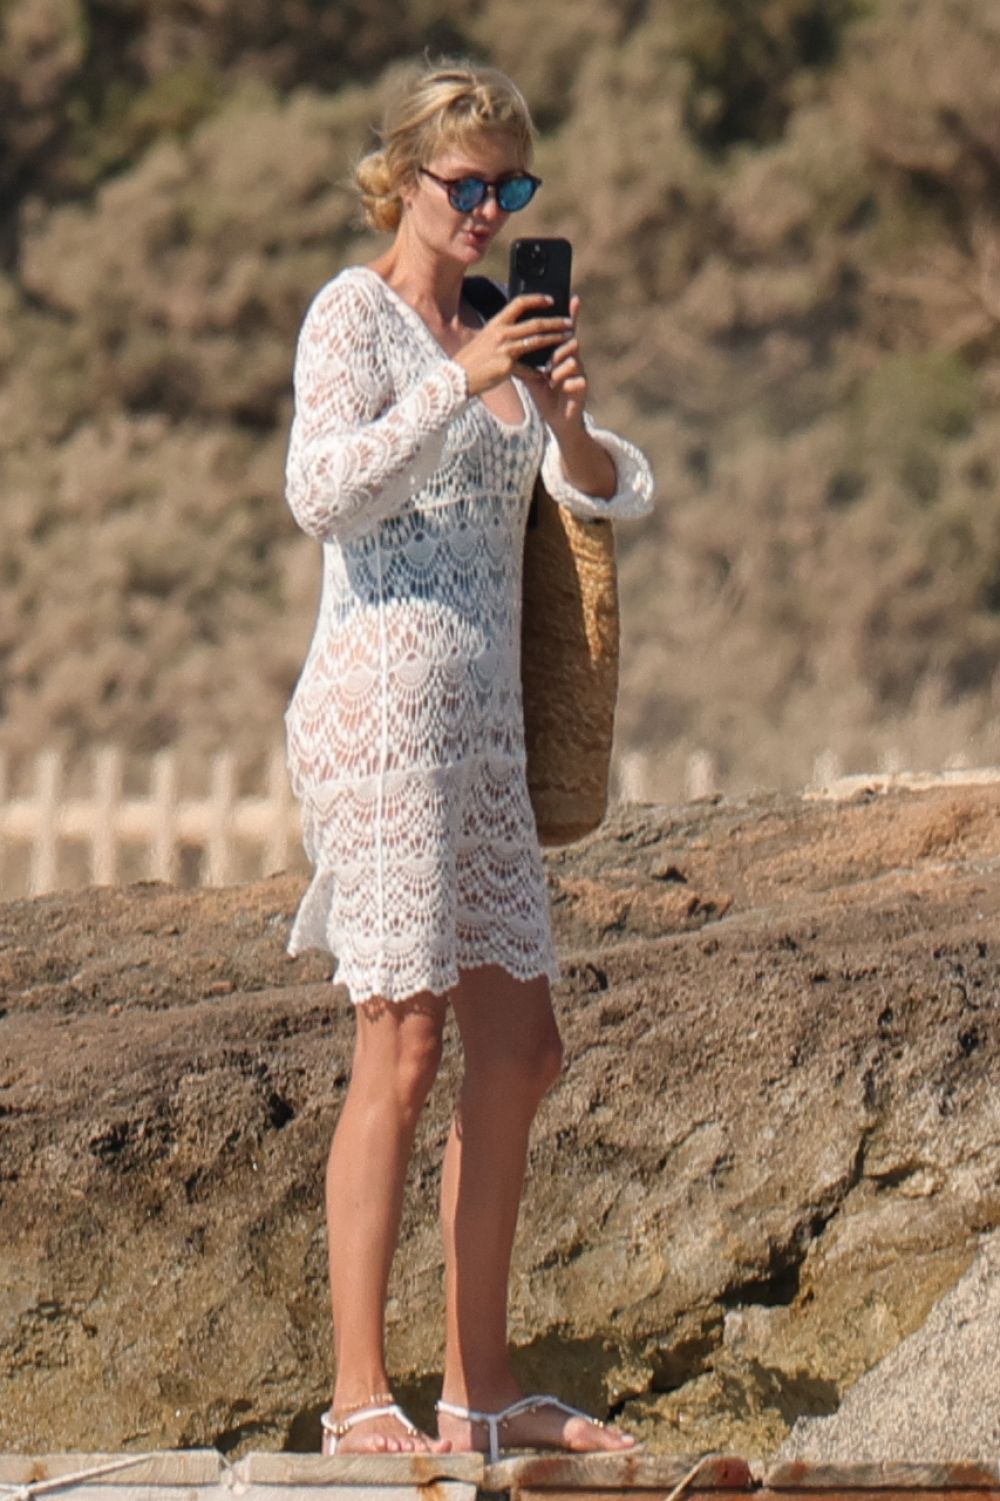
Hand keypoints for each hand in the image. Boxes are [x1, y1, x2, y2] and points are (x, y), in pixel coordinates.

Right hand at [454, 294, 571, 396]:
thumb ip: (502, 331)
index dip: (537, 299)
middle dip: (556, 322)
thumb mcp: (485, 338)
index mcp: (496, 323)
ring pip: (537, 341)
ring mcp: (505, 350)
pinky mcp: (507, 367)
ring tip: (568, 339)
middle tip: (570, 323)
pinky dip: (538, 371)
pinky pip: (529, 368)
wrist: (458, 378)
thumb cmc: (472, 358)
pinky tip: (547, 373)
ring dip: (555, 340)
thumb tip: (517, 325)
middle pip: (535, 323)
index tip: (552, 300)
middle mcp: (502, 333)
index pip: (519, 303)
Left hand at [517, 295, 587, 430]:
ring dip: (559, 369)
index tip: (573, 298)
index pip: (564, 331)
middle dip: (558, 348)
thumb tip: (510, 341)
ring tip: (551, 379)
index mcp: (561, 354)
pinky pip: (577, 379)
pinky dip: (564, 383)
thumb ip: (524, 359)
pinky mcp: (583, 387)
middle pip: (570, 341)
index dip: (571, 315)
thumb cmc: (545, 395)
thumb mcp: (531, 375)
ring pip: (573, 359)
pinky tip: (558, 389)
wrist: (557, 419)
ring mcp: (580, 372)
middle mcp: (573, 359)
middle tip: (549, 361)